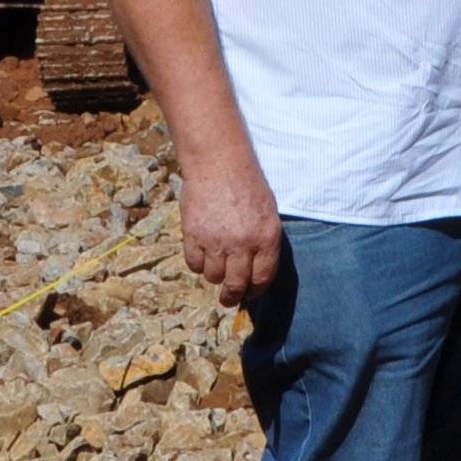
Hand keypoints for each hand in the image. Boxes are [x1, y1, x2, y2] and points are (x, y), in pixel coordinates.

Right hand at [180, 153, 285, 303]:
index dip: (255, 291)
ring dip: (214, 274)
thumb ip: (263, 242)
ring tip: (215, 263)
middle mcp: (243, 244)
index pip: (262, 278)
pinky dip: (197, 263)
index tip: (249, 294)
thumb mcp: (267, 213)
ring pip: (213, 276)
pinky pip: (194, 264)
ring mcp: (217, 241)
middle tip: (228, 298)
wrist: (218, 162)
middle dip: (232, 296)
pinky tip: (201, 252)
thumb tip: (255, 271)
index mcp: (266, 238)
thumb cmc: (246, 184)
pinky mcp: (194, 236)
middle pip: (236, 284)